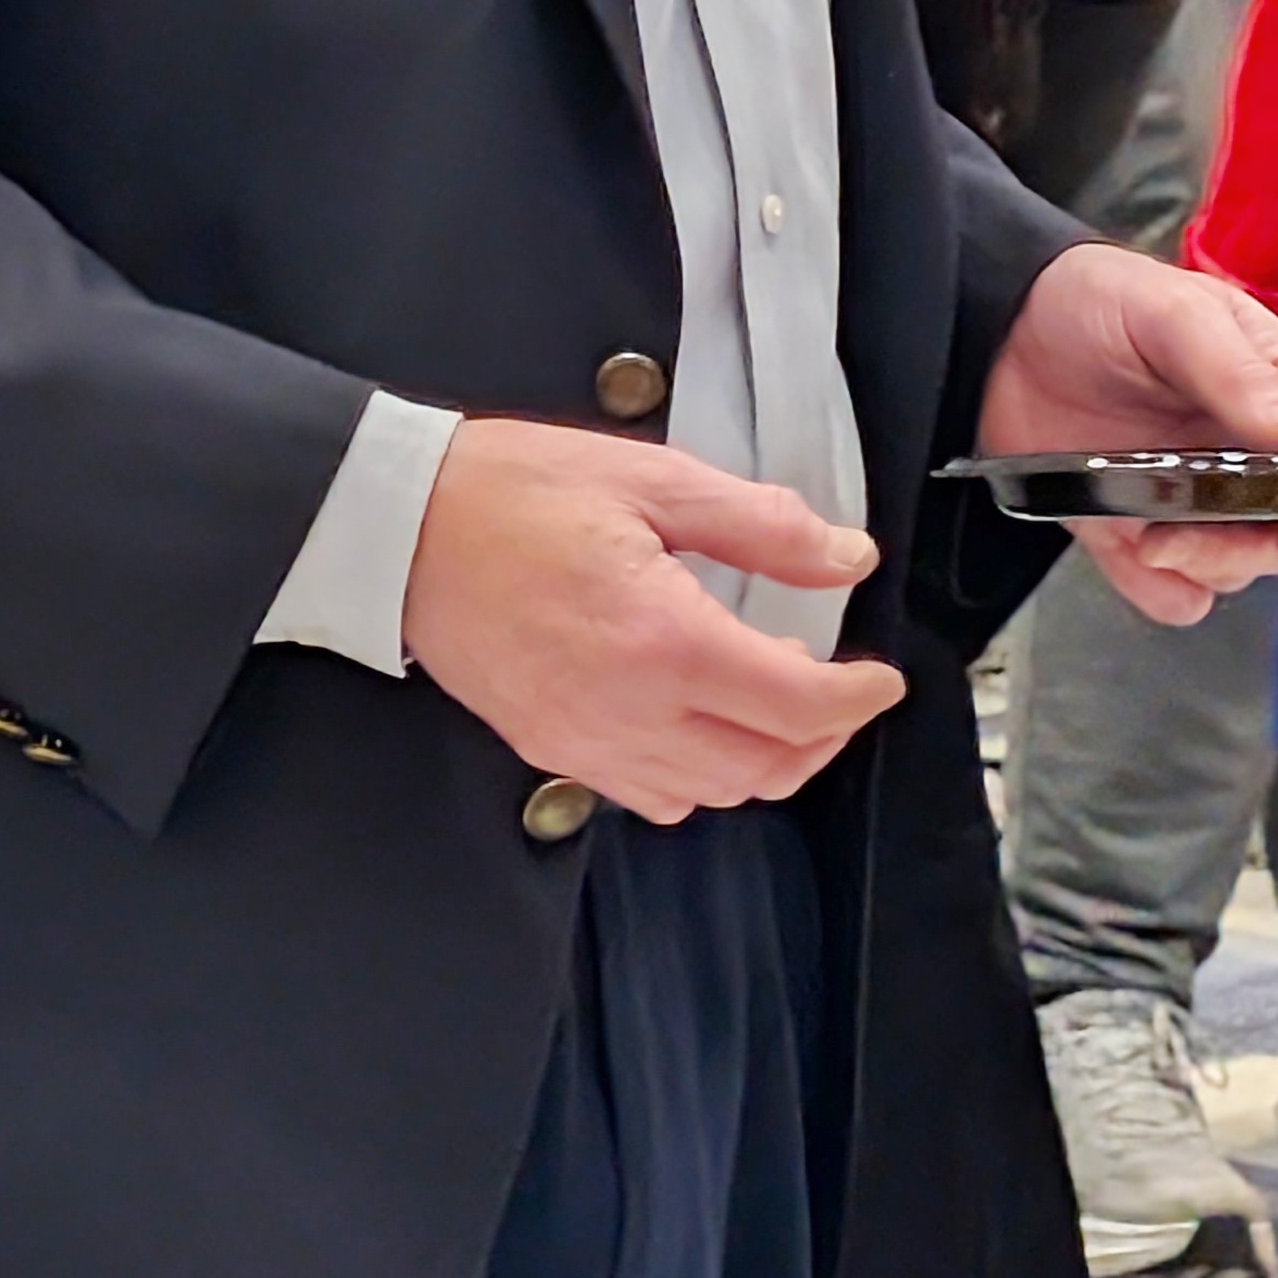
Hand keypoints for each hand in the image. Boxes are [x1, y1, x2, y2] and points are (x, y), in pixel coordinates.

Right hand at [398, 418, 903, 819]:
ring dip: (764, 763)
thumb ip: (761, 526)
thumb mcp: (654, 481)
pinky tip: (705, 727)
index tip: (882, 678)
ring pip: (711, 794)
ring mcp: (585, 742)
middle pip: (764, 768)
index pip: (798, 707)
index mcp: (665, 641)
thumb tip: (845, 556)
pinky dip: (699, 779)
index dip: (858, 700)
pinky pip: (648, 795)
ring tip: (780, 706)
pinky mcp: (550, 749)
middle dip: (823, 738)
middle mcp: (629, 712)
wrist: (394, 529)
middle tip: (841, 691)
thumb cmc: (513, 492)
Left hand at [976, 243, 1277, 621]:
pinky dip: (1161, 591)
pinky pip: (1174, 591)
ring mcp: (1196, 496)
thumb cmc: (1097, 300)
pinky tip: (1132, 558)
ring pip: (1240, 567)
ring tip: (1142, 537)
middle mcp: (1250, 450)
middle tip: (1180, 538)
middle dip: (1251, 548)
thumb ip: (1237, 372)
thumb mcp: (1170, 313)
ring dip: (1202, 568)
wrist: (999, 329)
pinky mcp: (1140, 530)